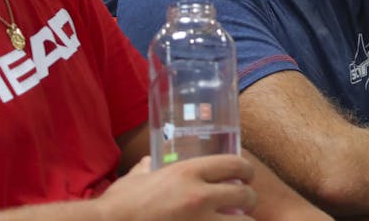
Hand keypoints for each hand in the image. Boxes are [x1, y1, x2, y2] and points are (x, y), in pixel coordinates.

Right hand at [98, 155, 257, 219]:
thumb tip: (148, 162)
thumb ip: (147, 168)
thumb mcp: (135, 179)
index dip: (246, 170)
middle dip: (250, 199)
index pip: (235, 164)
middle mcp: (199, 196)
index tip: (246, 176)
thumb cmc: (118, 205)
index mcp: (187, 172)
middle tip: (245, 202)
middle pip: (246, 194)